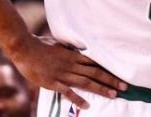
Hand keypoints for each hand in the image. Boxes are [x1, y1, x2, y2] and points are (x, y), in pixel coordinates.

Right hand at [6, 35, 126, 108]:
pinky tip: (87, 106)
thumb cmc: (41, 44)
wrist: (24, 48)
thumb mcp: (60, 44)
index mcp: (74, 56)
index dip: (109, 69)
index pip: (96, 63)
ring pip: (86, 82)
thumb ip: (70, 49)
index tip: (120, 74)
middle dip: (111, 80)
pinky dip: (78, 99)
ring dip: (100, 89)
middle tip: (125, 86)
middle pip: (95, 73)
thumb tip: (79, 50)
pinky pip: (68, 92)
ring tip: (113, 95)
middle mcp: (72, 65)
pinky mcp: (53, 82)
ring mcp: (63, 74)